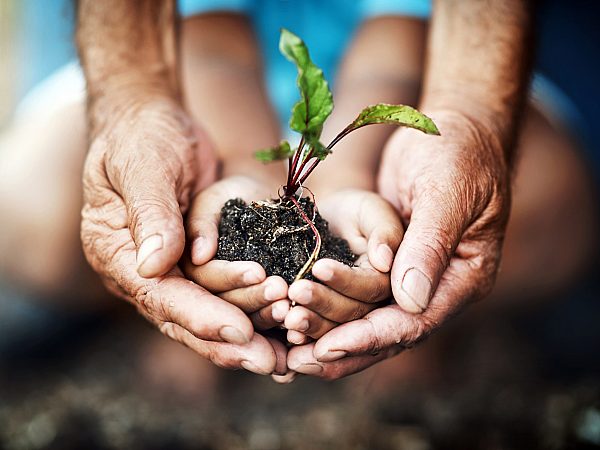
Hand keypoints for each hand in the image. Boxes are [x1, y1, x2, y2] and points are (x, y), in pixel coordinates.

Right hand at [81, 98, 283, 374]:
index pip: (159, 295)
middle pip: (184, 319)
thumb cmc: (142, 136)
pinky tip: (282, 332)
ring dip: (248, 333)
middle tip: (272, 363)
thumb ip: (150, 214)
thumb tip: (154, 266)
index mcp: (116, 253)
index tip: (240, 332)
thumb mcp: (144, 166)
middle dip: (229, 342)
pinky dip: (252, 314)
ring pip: (208, 314)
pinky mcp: (195, 265)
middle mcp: (140, 272)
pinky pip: (224, 297)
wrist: (153, 123)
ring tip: (287, 353)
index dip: (200, 316)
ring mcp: (169, 271)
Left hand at [288, 110, 510, 378]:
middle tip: (296, 363)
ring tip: (289, 351)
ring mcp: (414, 277)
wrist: (451, 128)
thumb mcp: (446, 193)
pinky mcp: (389, 265)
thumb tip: (409, 302)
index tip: (328, 348)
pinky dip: (330, 309)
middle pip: (389, 333)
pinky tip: (297, 321)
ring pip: (370, 320)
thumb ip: (430, 245)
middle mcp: (439, 287)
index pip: (415, 321)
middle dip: (343, 347)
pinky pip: (359, 296)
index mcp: (464, 277)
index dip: (370, 337)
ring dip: (330, 334)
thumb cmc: (457, 151)